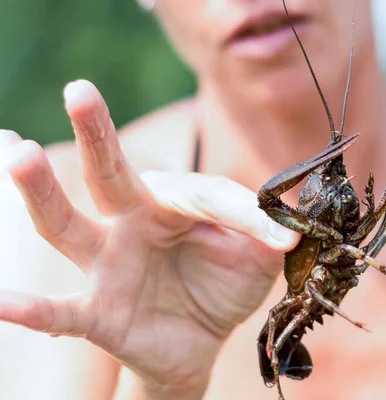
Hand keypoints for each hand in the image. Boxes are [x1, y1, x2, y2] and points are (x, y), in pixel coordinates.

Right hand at [0, 80, 300, 397]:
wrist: (201, 341)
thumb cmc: (223, 287)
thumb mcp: (255, 260)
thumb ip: (268, 239)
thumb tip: (295, 232)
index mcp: (174, 204)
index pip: (206, 193)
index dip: (247, 216)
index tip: (282, 241)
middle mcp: (132, 223)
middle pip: (109, 173)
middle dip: (96, 133)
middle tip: (79, 90)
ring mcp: (108, 265)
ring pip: (68, 225)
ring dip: (44, 194)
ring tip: (20, 155)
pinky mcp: (97, 313)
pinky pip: (61, 311)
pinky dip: (31, 308)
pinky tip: (0, 301)